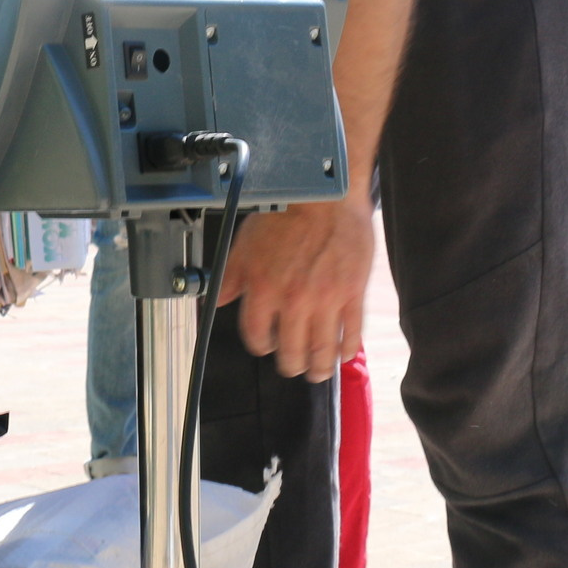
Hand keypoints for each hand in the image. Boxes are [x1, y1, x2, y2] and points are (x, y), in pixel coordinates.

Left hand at [217, 195, 373, 379]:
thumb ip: (231, 277)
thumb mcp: (246, 243)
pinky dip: (346, 349)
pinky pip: (351, 333)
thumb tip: (216, 300)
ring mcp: (325, 299)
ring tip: (317, 371)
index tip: (265, 346)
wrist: (324, 197)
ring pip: (321, 350)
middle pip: (291, 351)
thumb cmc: (285, 214)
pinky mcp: (352, 294)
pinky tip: (343, 354)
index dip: (260, 346)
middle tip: (293, 367)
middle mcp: (293, 300)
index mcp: (263, 289)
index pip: (257, 336)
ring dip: (319, 367)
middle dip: (290, 365)